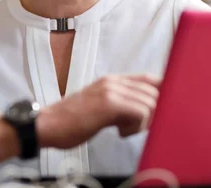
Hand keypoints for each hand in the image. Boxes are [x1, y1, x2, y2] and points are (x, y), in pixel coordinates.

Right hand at [36, 74, 159, 148]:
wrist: (48, 125)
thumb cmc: (71, 121)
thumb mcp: (99, 107)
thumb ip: (121, 104)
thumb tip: (146, 112)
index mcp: (111, 81)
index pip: (149, 78)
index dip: (162, 93)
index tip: (159, 110)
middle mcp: (113, 81)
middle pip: (154, 91)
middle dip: (154, 113)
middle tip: (138, 127)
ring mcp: (111, 90)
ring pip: (151, 102)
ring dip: (144, 122)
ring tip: (124, 130)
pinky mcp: (109, 103)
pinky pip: (141, 111)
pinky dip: (137, 126)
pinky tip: (120, 132)